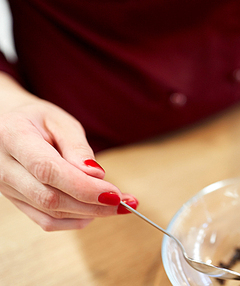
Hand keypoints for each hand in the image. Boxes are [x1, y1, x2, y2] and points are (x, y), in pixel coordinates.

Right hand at [0, 80, 136, 230]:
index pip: (48, 170)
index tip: (114, 193)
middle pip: (50, 197)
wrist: (8, 128)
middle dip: (92, 204)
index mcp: (13, 137)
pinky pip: (45, 220)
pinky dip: (74, 220)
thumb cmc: (38, 120)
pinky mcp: (16, 201)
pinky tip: (94, 212)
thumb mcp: (61, 122)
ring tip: (117, 206)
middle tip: (126, 203)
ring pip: (49, 213)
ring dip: (88, 214)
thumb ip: (77, 147)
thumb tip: (96, 175)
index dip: (83, 186)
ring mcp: (6, 188)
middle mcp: (3, 167)